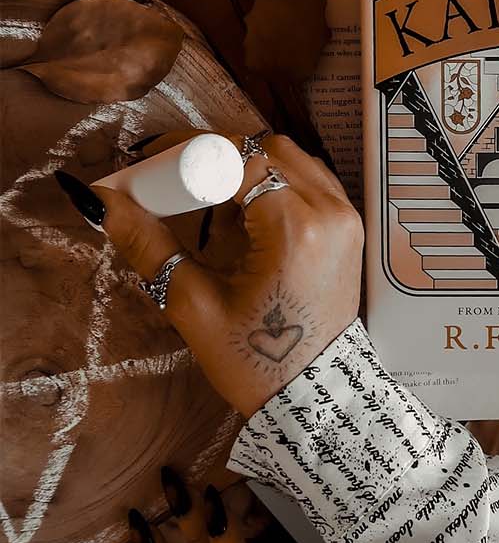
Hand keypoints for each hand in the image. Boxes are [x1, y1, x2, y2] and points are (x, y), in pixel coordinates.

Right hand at [85, 130, 361, 416]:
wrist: (313, 395)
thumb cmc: (255, 359)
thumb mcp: (193, 304)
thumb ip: (148, 244)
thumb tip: (104, 203)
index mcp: (294, 227)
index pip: (239, 158)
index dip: (190, 154)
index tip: (152, 166)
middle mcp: (329, 211)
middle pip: (269, 148)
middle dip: (219, 155)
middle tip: (178, 180)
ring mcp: (346, 218)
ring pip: (294, 159)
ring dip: (249, 166)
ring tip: (211, 199)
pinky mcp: (350, 228)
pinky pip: (312, 181)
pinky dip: (277, 182)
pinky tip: (247, 213)